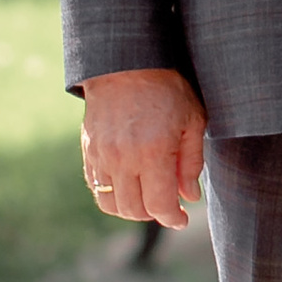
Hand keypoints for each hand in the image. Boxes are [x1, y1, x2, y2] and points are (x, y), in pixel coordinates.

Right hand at [81, 67, 207, 228]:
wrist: (126, 63)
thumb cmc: (167, 89)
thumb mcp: (192, 120)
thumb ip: (191, 162)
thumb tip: (189, 197)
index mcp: (153, 151)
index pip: (160, 205)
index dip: (174, 218)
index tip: (182, 218)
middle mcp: (123, 158)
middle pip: (134, 210)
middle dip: (155, 214)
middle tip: (169, 205)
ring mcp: (101, 156)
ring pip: (111, 204)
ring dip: (132, 209)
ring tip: (148, 197)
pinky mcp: (88, 151)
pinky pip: (96, 187)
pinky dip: (113, 194)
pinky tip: (130, 183)